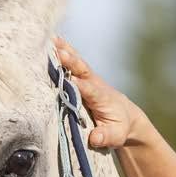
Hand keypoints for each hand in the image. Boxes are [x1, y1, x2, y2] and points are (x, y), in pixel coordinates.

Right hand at [54, 36, 144, 150]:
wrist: (126, 116)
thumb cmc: (119, 127)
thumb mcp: (116, 135)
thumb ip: (106, 136)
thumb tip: (95, 138)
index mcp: (102, 98)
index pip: (90, 91)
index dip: (81, 86)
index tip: (72, 81)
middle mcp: (94, 84)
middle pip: (82, 71)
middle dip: (71, 62)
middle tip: (59, 52)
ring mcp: (88, 78)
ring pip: (76, 63)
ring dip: (64, 50)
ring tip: (50, 38)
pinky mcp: (82, 76)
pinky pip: (72, 62)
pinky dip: (63, 50)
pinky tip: (51, 39)